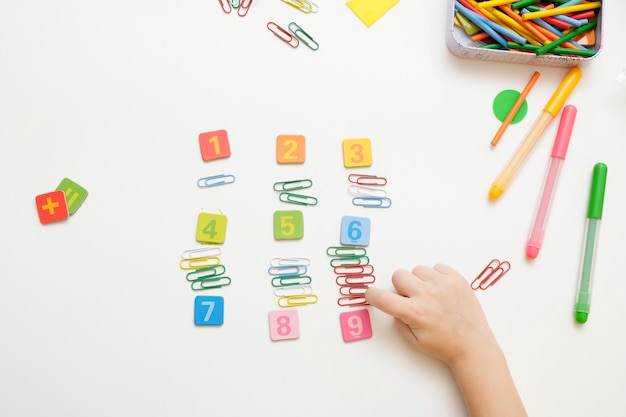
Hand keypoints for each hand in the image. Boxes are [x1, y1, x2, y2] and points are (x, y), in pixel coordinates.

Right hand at [365, 263, 498, 365]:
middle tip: (410, 298)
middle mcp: (427, 295)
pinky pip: (437, 267)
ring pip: (417, 269)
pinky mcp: (457, 279)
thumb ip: (399, 321)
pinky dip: (436, 277)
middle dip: (400, 287)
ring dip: (419, 281)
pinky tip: (441, 290)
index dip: (372, 295)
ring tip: (430, 295)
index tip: (371, 294)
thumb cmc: (444, 345)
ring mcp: (443, 284)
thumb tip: (394, 305)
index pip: (383, 298)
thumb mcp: (413, 341)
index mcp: (415, 312)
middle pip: (399, 275)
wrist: (473, 345)